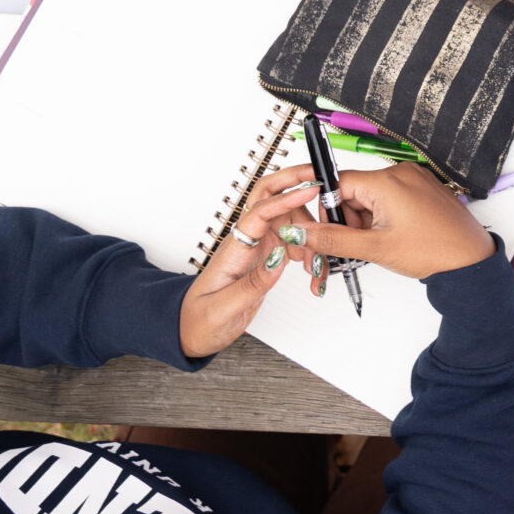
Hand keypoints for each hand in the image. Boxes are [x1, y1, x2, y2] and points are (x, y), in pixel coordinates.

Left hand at [179, 165, 321, 356]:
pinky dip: (310, 252)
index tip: (310, 190)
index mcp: (234, 249)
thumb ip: (253, 284)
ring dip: (311, 236)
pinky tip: (313, 271)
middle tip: (321, 184)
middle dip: (295, 183)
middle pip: (272, 199)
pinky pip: (294, 244)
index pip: (260, 212)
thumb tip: (279, 260)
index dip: (286, 198)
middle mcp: (247, 242)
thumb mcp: (223, 308)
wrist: (192, 330)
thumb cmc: (201, 318)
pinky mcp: (268, 259)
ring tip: (318, 266)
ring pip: (291, 223)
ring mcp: (258, 248)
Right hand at [295, 161, 493, 282]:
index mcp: (387, 181)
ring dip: (367, 222)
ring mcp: (414, 180)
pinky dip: (383, 218)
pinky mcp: (423, 190)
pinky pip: (391, 199)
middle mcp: (401, 173)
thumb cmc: (435, 251)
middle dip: (350, 220)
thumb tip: (303, 233)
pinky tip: (392, 237)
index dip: (328, 210)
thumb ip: (333, 240)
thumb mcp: (376, 249)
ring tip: (380, 244)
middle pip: (355, 191)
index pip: (338, 183)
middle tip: (358, 245)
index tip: (328, 231)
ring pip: (372, 198)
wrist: (471, 261)